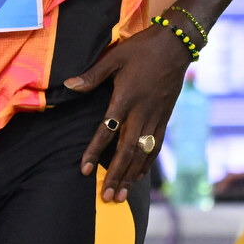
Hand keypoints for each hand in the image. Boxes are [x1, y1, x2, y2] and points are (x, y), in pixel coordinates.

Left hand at [64, 25, 189, 201]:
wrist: (175, 46)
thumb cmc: (141, 49)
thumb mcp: (113, 57)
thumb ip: (92, 75)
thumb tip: (68, 85)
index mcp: (125, 98)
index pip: (106, 132)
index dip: (93, 152)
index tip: (83, 170)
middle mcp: (141, 113)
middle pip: (126, 151)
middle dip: (116, 176)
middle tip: (107, 197)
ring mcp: (155, 117)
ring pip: (142, 153)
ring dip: (131, 175)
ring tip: (122, 194)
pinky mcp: (165, 117)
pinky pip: (156, 146)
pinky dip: (147, 163)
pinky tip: (140, 174)